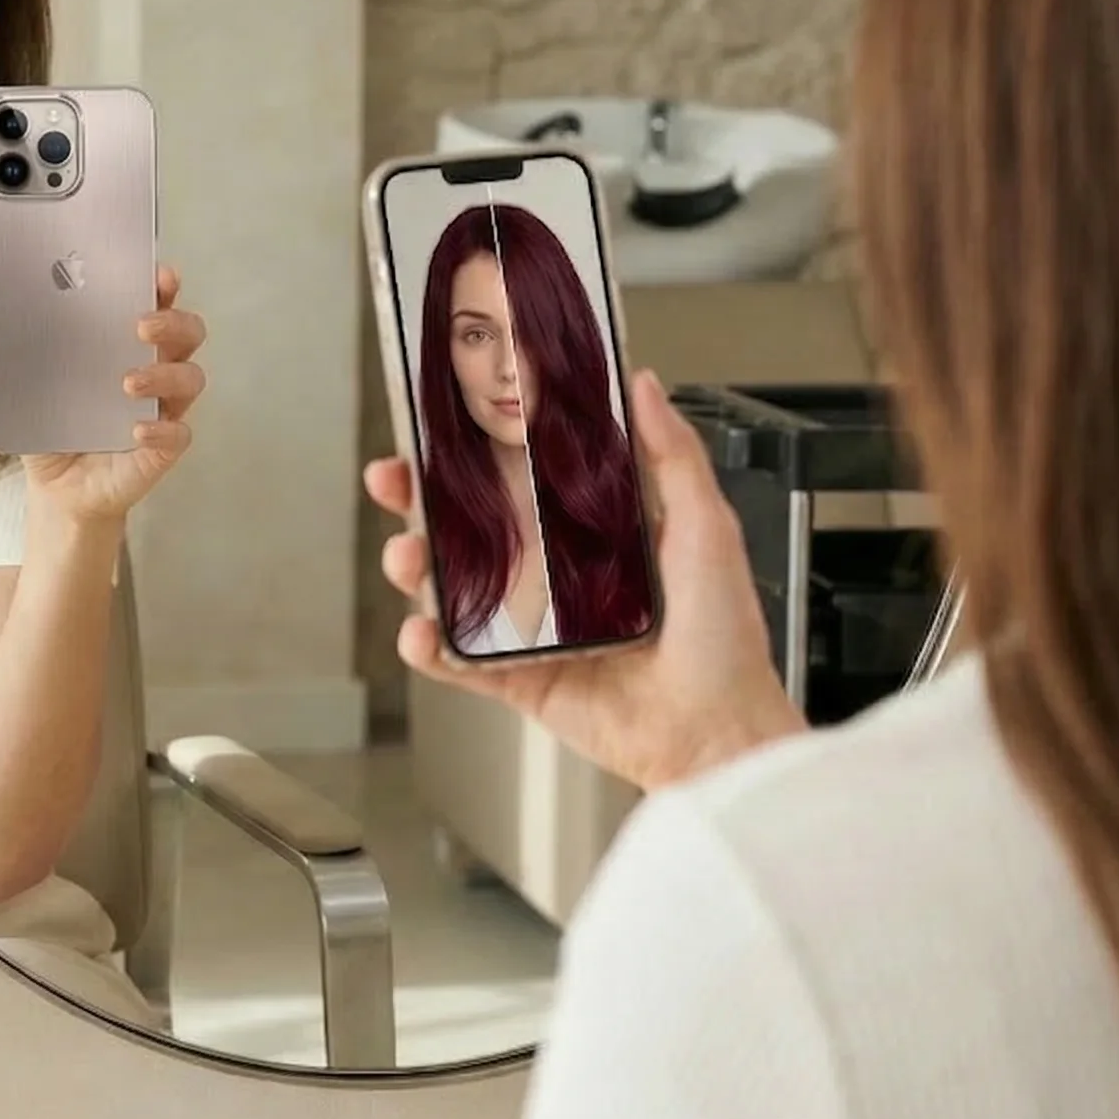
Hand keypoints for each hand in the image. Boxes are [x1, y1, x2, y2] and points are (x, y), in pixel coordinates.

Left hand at [0, 264, 206, 522]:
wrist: (57, 488)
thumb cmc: (50, 422)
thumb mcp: (15, 388)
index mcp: (124, 341)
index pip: (156, 301)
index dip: (163, 283)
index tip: (157, 272)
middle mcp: (153, 367)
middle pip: (188, 331)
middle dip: (173, 320)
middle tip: (140, 323)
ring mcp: (162, 408)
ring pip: (190, 377)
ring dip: (165, 374)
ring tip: (127, 382)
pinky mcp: (162, 447)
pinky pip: (178, 434)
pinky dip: (162, 430)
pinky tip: (136, 430)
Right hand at [366, 368, 807, 791]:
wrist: (717, 733)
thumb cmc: (723, 636)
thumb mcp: (706, 526)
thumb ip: (673, 455)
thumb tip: (642, 385)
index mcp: (591, 531)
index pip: (517, 478)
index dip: (472, 450)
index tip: (437, 422)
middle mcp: (553, 575)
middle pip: (466, 526)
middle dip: (418, 500)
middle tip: (394, 480)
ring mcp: (529, 628)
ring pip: (451, 587)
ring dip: (415, 567)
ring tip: (408, 558)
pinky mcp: (516, 679)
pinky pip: (457, 660)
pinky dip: (427, 646)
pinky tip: (421, 631)